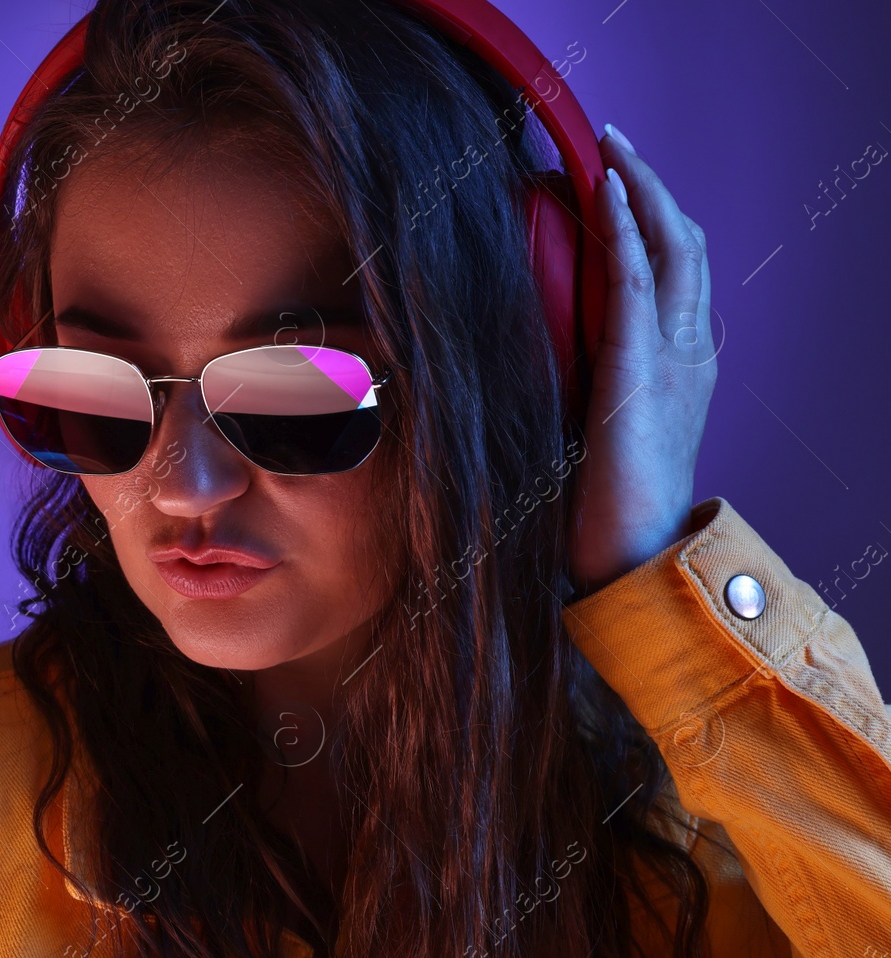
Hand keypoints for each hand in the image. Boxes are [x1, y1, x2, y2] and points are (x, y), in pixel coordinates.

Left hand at [567, 124, 715, 595]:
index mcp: (679, 364)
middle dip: (651, 187)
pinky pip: (635, 283)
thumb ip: (579, 383)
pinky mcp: (640, 372)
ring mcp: (673, 359)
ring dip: (640, 191)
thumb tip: (526, 356)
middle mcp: (687, 352)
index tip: (616, 178)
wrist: (628, 557)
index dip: (651, 217)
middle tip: (615, 144)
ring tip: (612, 149)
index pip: (676, 270)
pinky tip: (606, 193)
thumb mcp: (592, 428)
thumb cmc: (602, 507)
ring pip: (671, 249)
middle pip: (684, 244)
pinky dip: (624, 230)